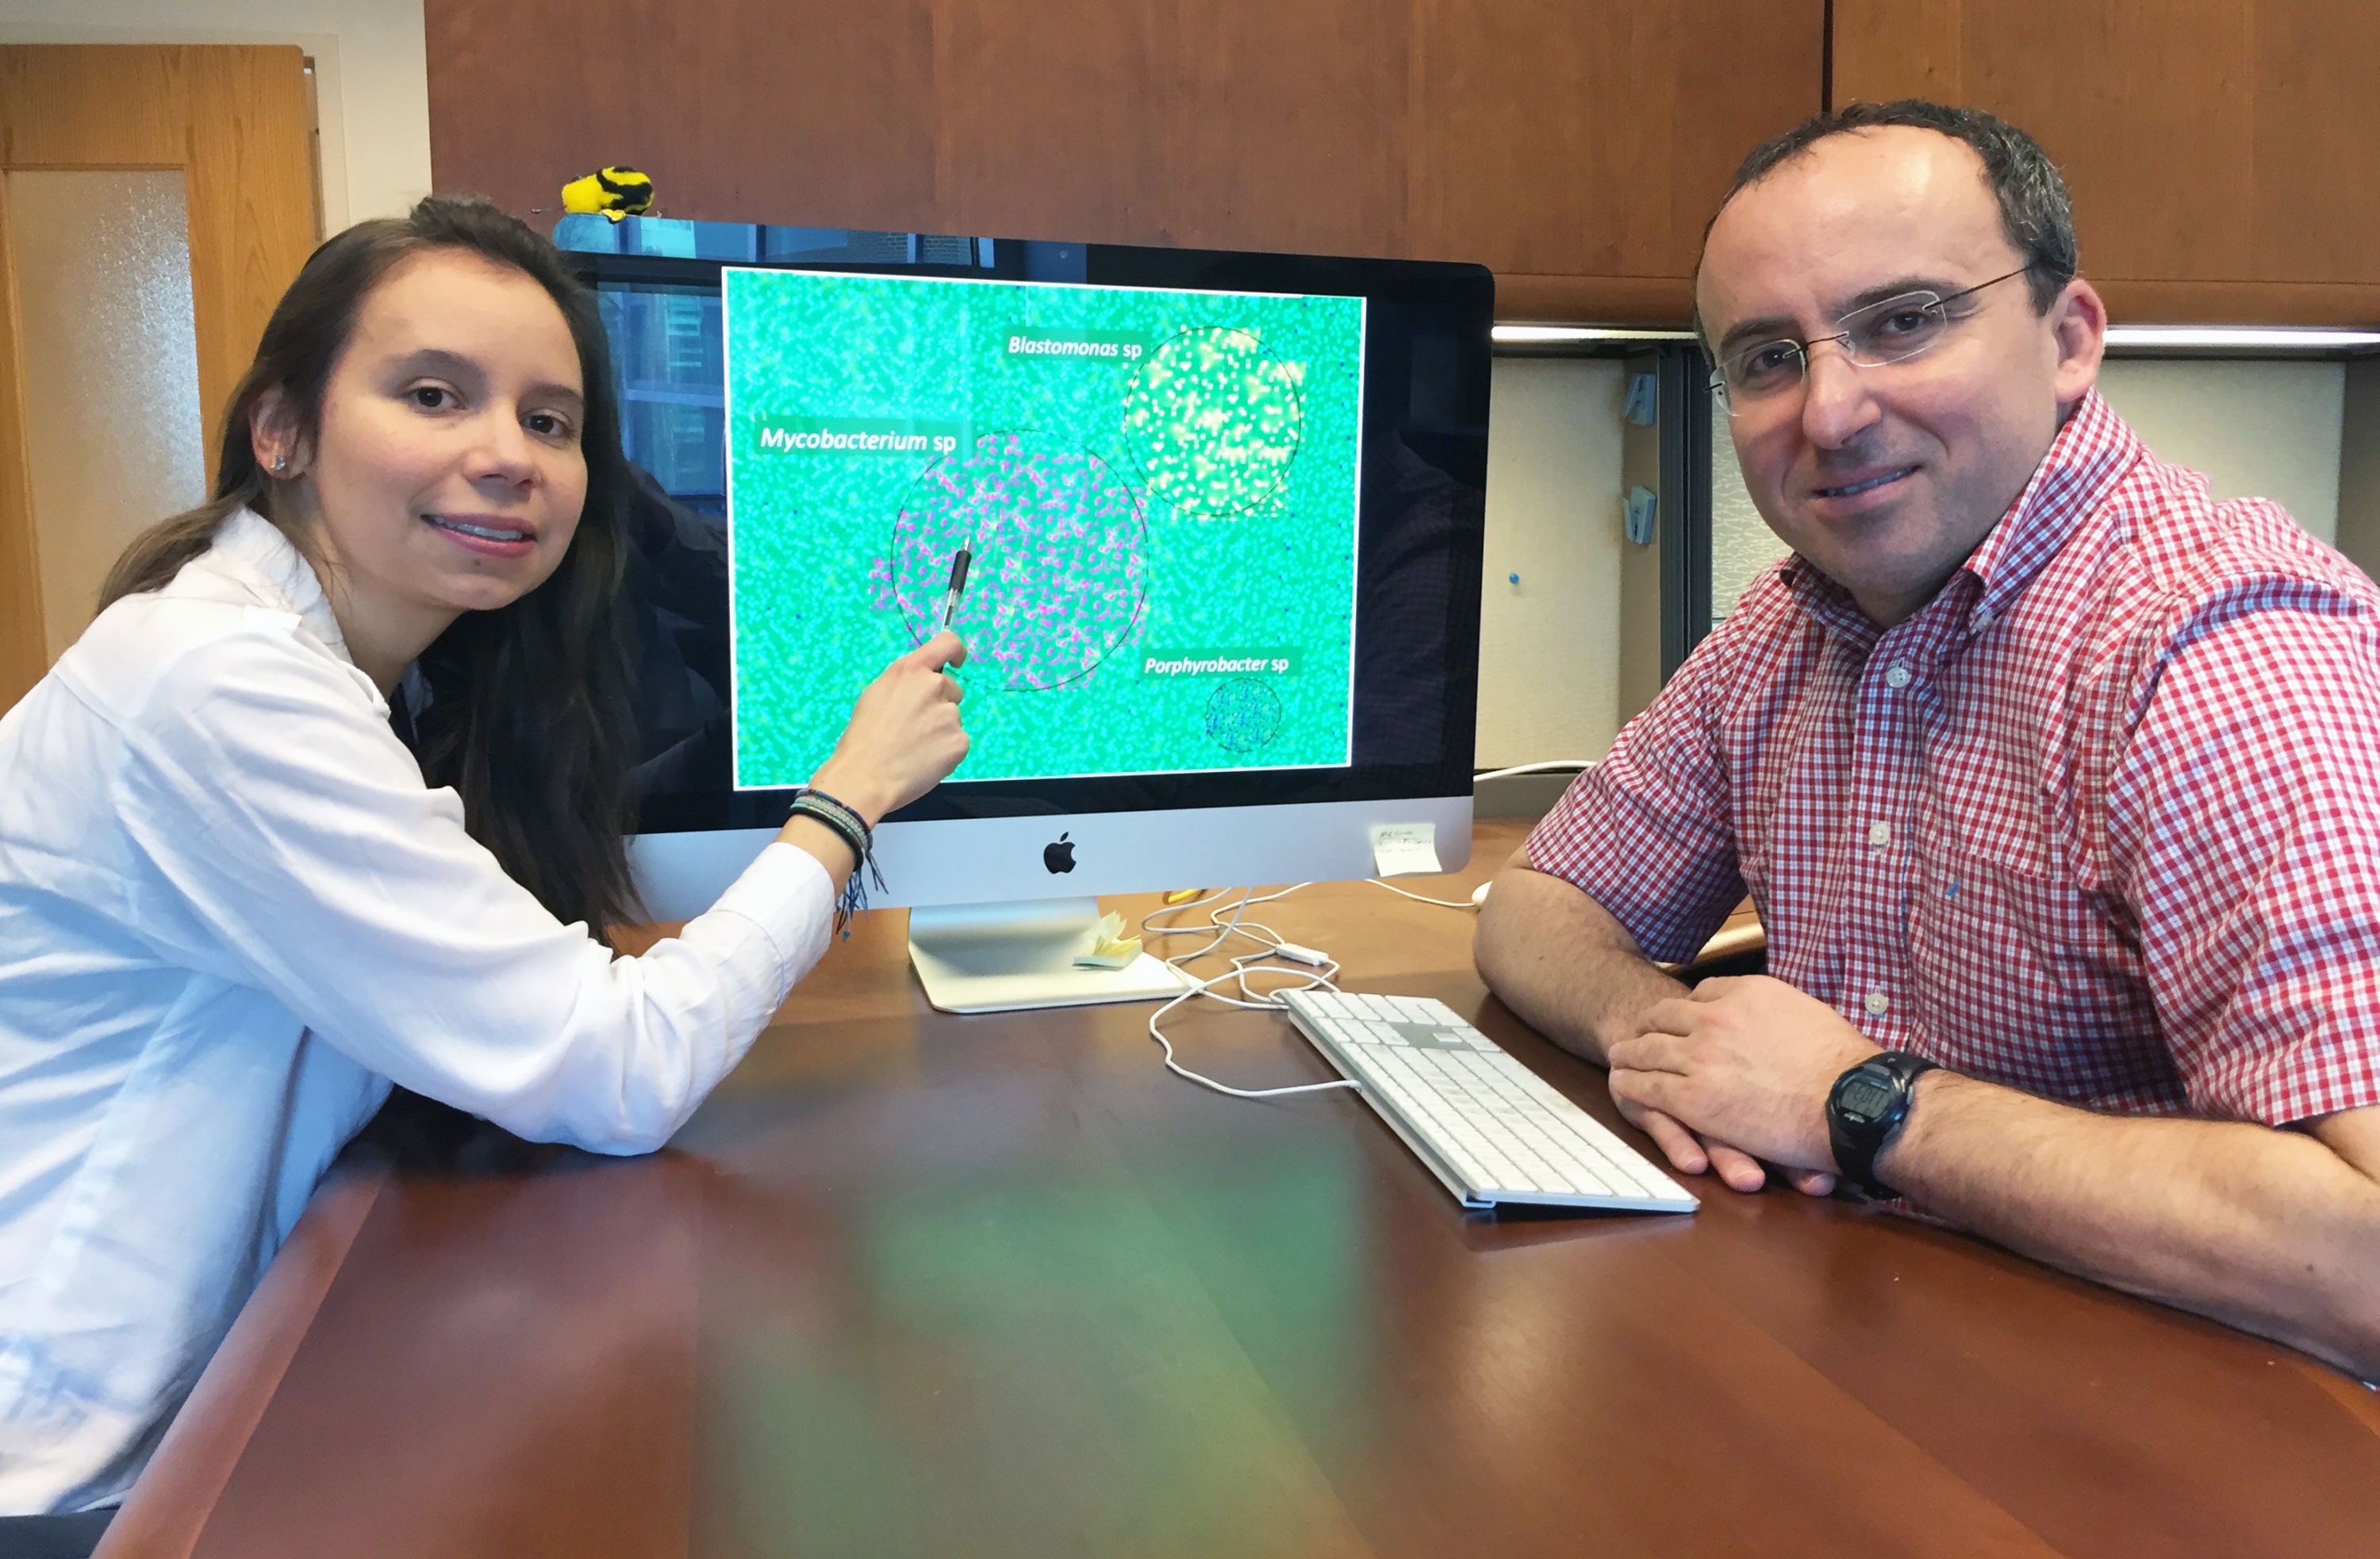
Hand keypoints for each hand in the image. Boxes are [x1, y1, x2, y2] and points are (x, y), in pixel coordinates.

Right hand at [807, 631, 970, 824]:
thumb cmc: (863, 738)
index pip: (948, 643)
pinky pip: (958, 742)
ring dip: (941, 730)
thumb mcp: (877, 694)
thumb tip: (920, 683)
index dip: (956, 652)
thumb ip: (906, 683)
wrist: (865, 776)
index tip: (957, 662)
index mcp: (910, 671)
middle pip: (952, 689)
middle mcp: (934, 686)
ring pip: (952, 718)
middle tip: (915, 726)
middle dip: (939, 703)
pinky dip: (946, 752)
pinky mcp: (959, 741)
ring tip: (914, 748)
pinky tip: (923, 760)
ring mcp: (950, 714)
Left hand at [1604, 974, 1880, 1196]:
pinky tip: (1620, 1084)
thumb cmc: (1845, 1069)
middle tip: (1635, 1034)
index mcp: (1748, 992)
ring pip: (1647, 1048)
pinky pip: (1646, 1086)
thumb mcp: (1809, 1015)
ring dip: (1630, 1052)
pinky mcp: (1692, 1097)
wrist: (1850, 1104)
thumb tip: (1779, 1019)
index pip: (1702, 993)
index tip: (1683, 1021)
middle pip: (1665, 1016)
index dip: (1688, 1010)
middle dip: (1649, 1025)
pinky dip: (1629, 1084)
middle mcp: (1717, 1017)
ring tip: (1618, 1056)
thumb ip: (1780, 1013)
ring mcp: (1700, 1056)